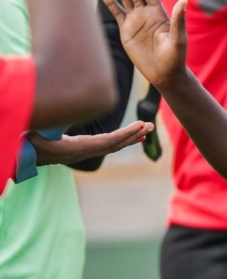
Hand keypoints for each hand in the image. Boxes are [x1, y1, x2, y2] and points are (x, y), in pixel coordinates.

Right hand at [30, 121, 152, 166]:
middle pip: (114, 144)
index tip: (141, 125)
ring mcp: (83, 151)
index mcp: (76, 148)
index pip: (107, 142)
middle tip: (152, 125)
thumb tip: (44, 133)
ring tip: (147, 128)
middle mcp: (83, 152)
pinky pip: (106, 145)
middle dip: (134, 134)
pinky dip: (120, 139)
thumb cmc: (27, 143)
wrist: (21, 153)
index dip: (125, 134)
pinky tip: (132, 136)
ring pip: (112, 145)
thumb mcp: (37, 136)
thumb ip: (46, 134)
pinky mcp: (81, 148)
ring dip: (130, 136)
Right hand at [101, 0, 187, 88]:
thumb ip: (178, 19)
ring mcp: (135, 20)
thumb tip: (184, 0)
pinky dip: (110, 3)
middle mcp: (146, 13)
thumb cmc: (175, 57)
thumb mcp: (178, 38)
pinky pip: (116, 13)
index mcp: (159, 12)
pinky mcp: (126, 30)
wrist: (164, 74)